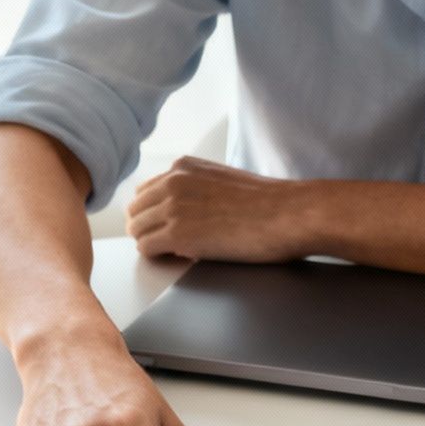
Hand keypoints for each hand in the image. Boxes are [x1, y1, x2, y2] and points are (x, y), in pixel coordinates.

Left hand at [127, 157, 319, 262]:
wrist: (288, 214)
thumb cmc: (268, 203)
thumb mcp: (224, 181)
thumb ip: (198, 188)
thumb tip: (188, 211)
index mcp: (184, 166)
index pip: (146, 190)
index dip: (151, 212)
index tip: (161, 226)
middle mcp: (173, 182)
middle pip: (135, 210)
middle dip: (146, 228)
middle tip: (161, 244)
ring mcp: (173, 207)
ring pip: (137, 229)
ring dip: (150, 243)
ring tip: (169, 253)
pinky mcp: (178, 234)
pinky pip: (146, 248)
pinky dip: (156, 256)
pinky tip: (173, 258)